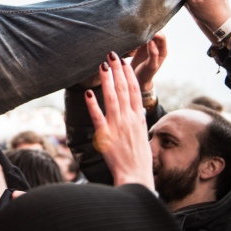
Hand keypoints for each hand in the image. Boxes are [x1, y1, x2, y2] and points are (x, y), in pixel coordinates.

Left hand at [85, 53, 153, 189]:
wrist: (136, 176)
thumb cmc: (139, 157)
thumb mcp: (142, 133)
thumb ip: (138, 118)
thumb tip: (136, 107)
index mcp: (138, 117)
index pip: (134, 90)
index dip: (128, 74)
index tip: (124, 61)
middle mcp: (129, 119)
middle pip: (123, 89)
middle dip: (118, 70)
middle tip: (112, 54)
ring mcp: (117, 126)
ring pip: (111, 99)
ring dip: (106, 81)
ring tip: (102, 65)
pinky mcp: (105, 136)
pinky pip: (98, 118)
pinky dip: (93, 105)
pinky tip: (88, 94)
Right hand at [130, 32, 166, 92]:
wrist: (138, 80)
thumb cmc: (146, 74)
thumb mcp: (151, 66)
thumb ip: (153, 54)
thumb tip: (152, 41)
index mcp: (162, 51)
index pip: (162, 37)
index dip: (155, 33)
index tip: (146, 32)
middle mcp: (157, 47)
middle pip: (155, 33)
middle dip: (149, 30)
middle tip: (139, 29)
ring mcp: (148, 47)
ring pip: (147, 34)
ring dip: (142, 32)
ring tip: (134, 31)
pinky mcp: (140, 47)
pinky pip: (140, 38)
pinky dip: (137, 36)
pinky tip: (131, 35)